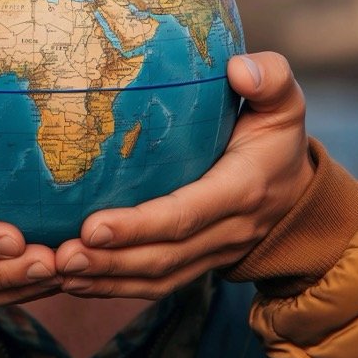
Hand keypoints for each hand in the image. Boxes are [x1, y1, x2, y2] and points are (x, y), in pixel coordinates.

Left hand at [52, 52, 312, 297]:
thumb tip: (239, 68)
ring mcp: (212, 255)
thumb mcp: (283, 103)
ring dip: (106, 279)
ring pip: (156, 277)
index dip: (141, 225)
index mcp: (242, 188)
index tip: (93, 225)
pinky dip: (112, 288)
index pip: (187, 214)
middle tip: (61, 255)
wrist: (298, 195)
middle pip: (164, 255)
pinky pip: (155, 286)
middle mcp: (227, 230)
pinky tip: (73, 282)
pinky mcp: (196, 266)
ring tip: (60, 269)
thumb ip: (270, 78)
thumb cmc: (277, 138)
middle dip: (111, 260)